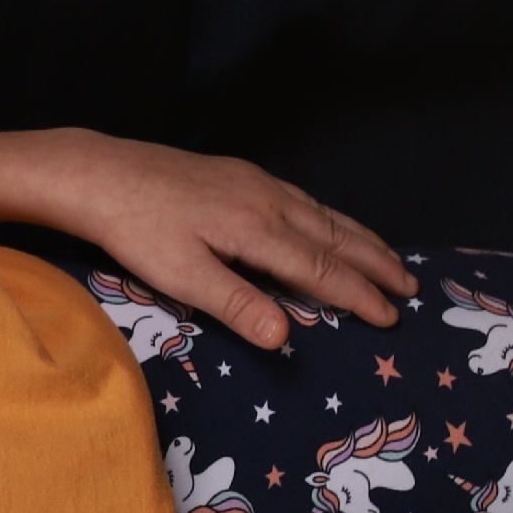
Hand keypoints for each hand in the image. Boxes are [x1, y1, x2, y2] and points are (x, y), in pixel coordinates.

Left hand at [17, 126, 405, 347]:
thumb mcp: (182, 275)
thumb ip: (236, 305)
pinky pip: (305, 200)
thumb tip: (286, 339)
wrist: (101, 173)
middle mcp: (268, 201)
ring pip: (324, 215)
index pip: (322, 270)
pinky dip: (333, 219)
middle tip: (412, 289)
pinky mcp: (240, 175)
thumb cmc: (136, 230)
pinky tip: (332, 225)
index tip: (390, 319)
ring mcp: (256, 182)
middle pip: (337, 237)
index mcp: (258, 230)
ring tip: (390, 259)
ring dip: (361, 239)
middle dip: (377, 265)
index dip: (359, 296)